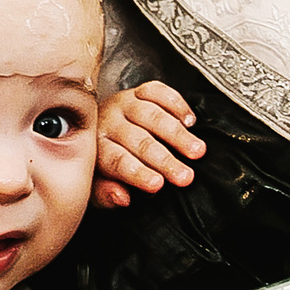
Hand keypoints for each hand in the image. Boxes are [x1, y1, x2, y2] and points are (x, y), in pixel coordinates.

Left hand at [93, 81, 202, 208]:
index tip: (157, 185)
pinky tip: (190, 121)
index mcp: (96, 146)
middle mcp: (109, 121)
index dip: (138, 173)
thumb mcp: (93, 186)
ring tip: (197, 150)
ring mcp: (125, 104)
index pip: (117, 161)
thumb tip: (122, 198)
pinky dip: (176, 105)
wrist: (92, 127)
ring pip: (152, 116)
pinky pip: (158, 92)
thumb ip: (105, 195)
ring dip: (177, 135)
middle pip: (139, 140)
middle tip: (184, 175)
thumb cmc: (99, 161)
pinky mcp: (138, 92)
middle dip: (164, 159)